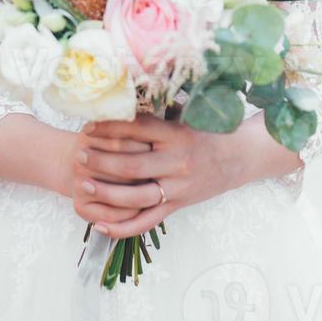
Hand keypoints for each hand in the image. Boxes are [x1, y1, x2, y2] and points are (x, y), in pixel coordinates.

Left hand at [76, 112, 236, 239]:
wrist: (242, 156)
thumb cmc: (212, 130)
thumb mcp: (189, 115)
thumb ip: (161, 109)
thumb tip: (128, 93)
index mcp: (177, 134)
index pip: (137, 129)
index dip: (110, 127)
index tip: (89, 125)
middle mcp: (177, 162)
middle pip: (131, 164)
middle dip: (100, 160)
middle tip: (79, 154)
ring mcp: (178, 187)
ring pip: (135, 196)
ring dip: (106, 191)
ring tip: (84, 182)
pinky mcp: (179, 205)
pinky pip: (147, 221)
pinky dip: (123, 227)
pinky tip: (102, 226)